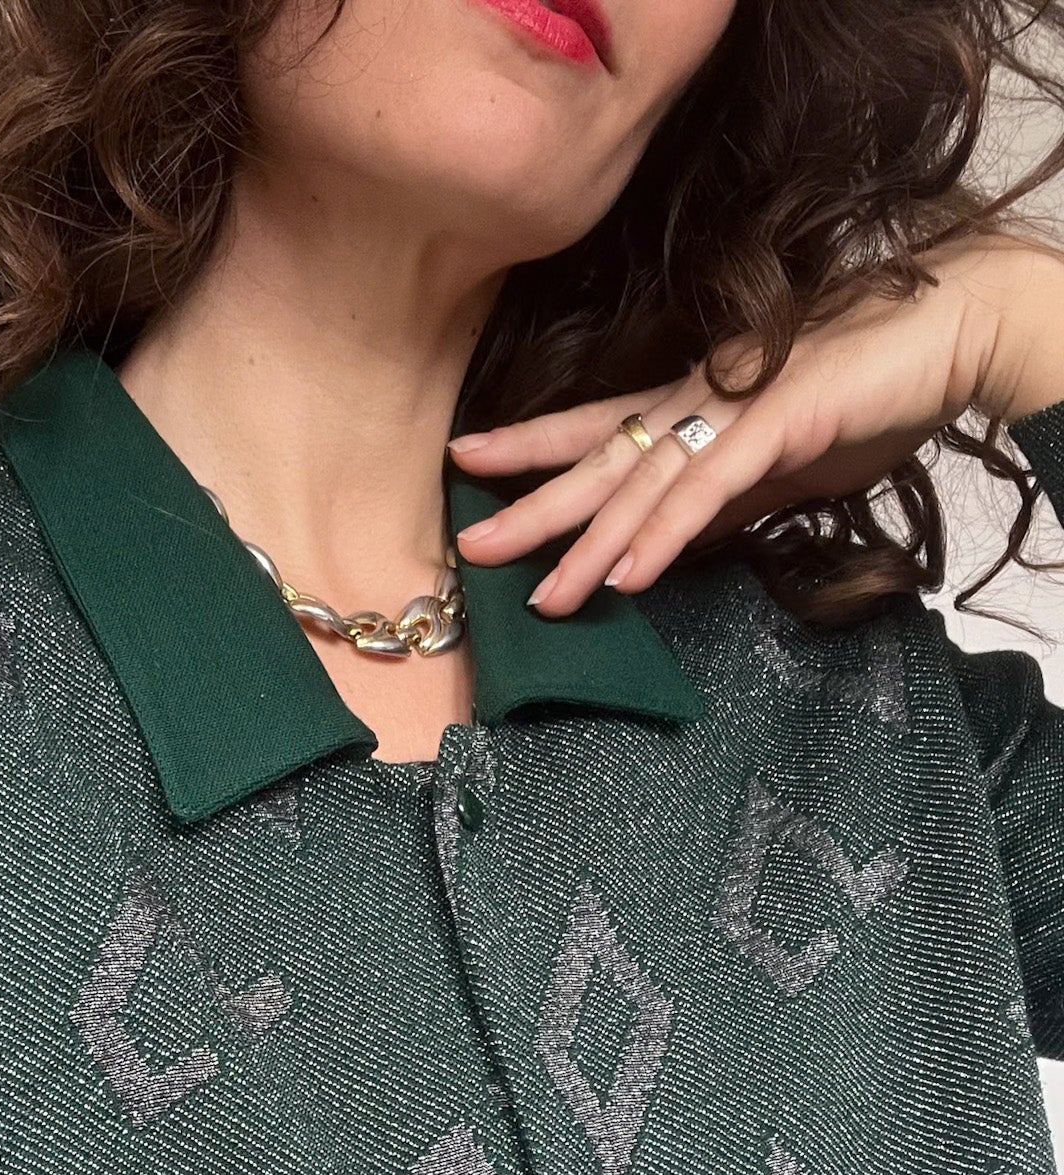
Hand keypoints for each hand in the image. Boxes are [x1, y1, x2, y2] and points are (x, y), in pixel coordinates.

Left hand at [447, 235, 1063, 617]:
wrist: (954, 334)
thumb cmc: (872, 391)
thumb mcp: (780, 464)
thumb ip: (725, 500)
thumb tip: (674, 542)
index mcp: (694, 405)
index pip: (595, 428)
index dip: (530, 445)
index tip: (468, 461)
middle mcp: (699, 401)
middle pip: (599, 462)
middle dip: (532, 506)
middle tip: (467, 547)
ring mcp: (734, 409)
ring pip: (644, 486)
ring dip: (591, 544)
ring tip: (543, 594)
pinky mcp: (778, 425)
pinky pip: (707, 490)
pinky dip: (664, 533)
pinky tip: (628, 575)